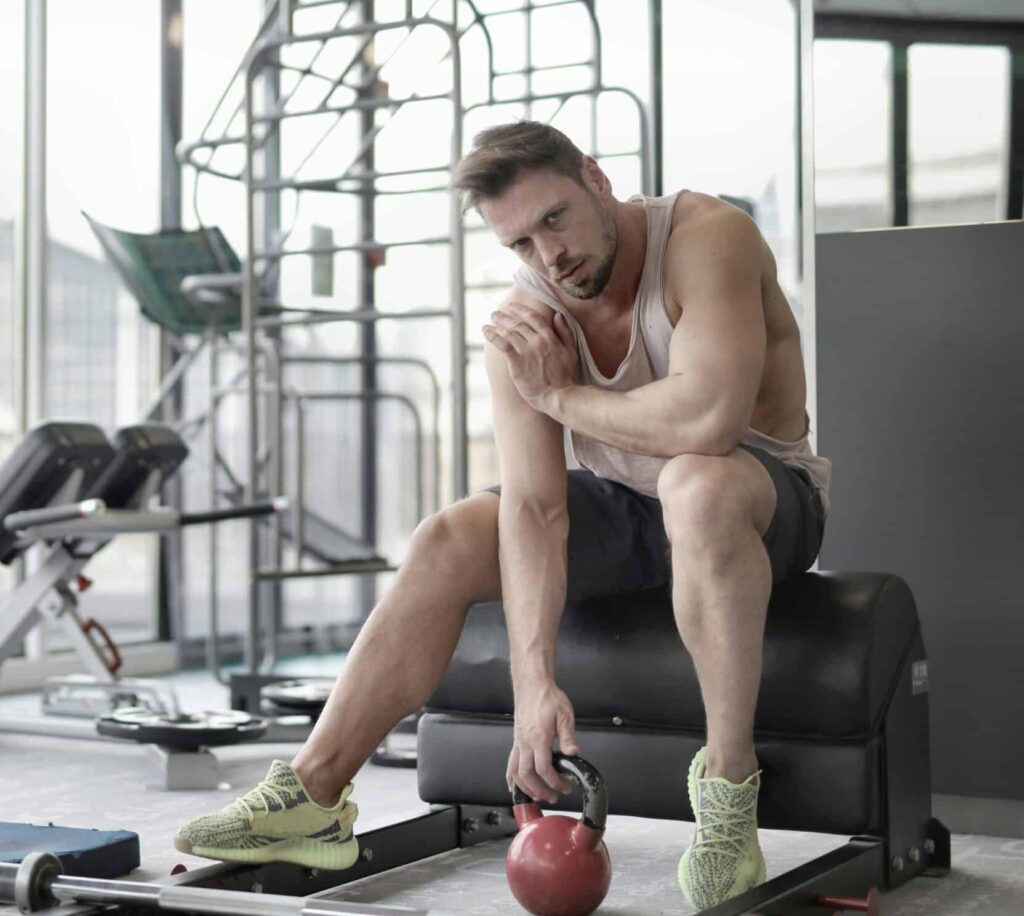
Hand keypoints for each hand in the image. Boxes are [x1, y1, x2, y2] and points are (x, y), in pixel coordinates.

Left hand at [483, 303, 578, 414]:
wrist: (559, 396)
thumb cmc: (567, 377)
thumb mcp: (571, 351)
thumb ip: (564, 332)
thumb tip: (558, 315)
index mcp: (550, 337)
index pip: (533, 317)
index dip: (520, 310)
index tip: (512, 306)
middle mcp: (537, 341)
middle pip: (518, 323)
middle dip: (505, 317)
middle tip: (495, 314)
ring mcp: (527, 351)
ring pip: (509, 332)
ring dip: (497, 325)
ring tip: (488, 323)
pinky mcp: (517, 362)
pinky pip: (503, 344)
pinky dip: (493, 336)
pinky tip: (486, 332)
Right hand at [507, 680, 580, 803]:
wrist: (532, 684)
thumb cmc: (547, 696)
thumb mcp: (564, 715)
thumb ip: (568, 737)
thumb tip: (574, 754)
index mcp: (538, 738)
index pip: (543, 769)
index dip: (554, 782)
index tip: (564, 786)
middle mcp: (525, 742)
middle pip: (526, 776)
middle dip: (539, 791)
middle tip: (552, 797)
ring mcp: (518, 742)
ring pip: (515, 773)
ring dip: (525, 788)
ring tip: (537, 796)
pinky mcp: (516, 740)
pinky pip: (510, 763)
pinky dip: (511, 778)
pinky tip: (514, 785)